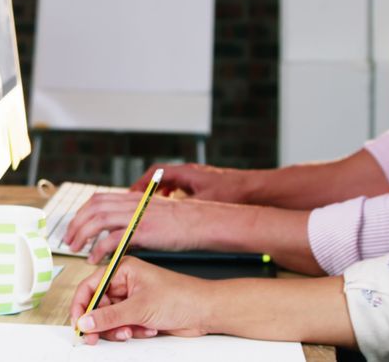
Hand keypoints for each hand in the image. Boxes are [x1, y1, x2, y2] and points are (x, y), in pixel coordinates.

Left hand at [62, 192, 212, 263]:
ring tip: (76, 249)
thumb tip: (120, 233)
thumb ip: (135, 218)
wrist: (203, 221)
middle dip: (76, 224)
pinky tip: (96, 259)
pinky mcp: (143, 230)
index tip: (74, 226)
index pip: (97, 199)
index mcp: (132, 198)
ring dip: (83, 235)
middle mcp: (131, 203)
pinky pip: (113, 238)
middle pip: (92, 208)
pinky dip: (100, 249)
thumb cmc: (183, 221)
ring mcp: (136, 215)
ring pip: (98, 220)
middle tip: (68, 240)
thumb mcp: (154, 213)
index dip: (81, 212)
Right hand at [70, 257, 211, 344]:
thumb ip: (109, 316)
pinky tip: (147, 330)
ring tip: (132, 331)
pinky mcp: (140, 314)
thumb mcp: (139, 307)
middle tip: (96, 337)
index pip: (90, 286)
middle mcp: (125, 283)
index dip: (81, 305)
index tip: (78, 323)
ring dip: (119, 329)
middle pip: (98, 306)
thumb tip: (85, 321)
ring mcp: (132, 300)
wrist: (205, 311)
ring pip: (110, 319)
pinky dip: (132, 331)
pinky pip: (123, 326)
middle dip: (101, 322)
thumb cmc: (181, 296)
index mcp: (122, 270)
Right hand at [131, 163, 259, 202]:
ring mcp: (198, 179)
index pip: (154, 173)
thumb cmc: (235, 192)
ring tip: (153, 208)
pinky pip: (182, 191)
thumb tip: (163, 216)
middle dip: (146, 190)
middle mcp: (190, 173)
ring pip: (171, 185)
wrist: (257, 190)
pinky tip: (176, 211)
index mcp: (186, 173)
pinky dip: (174, 199)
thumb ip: (181, 207)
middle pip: (160, 178)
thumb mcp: (203, 202)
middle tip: (137, 203)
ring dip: (160, 195)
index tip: (130, 196)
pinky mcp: (205, 187)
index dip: (140, 184)